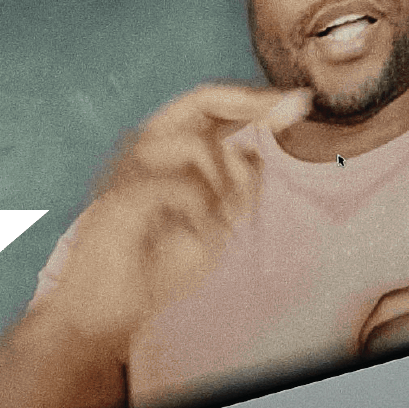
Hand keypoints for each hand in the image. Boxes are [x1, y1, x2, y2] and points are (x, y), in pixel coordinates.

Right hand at [39, 83, 314, 364]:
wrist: (109, 308)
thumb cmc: (156, 267)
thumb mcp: (214, 227)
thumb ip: (236, 192)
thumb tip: (257, 152)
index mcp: (167, 150)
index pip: (211, 107)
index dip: (255, 100)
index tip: (300, 103)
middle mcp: (145, 147)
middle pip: (200, 100)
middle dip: (251, 102)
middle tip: (291, 110)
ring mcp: (129, 166)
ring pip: (197, 146)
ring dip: (222, 186)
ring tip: (214, 225)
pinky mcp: (121, 194)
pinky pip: (183, 188)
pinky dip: (201, 216)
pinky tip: (193, 239)